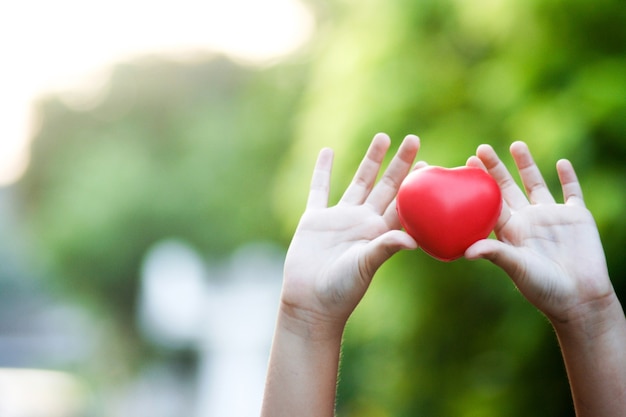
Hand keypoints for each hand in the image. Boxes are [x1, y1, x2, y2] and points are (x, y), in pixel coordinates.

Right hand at [281, 133, 419, 336]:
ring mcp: (339, 219)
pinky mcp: (315, 220)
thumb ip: (385, 248)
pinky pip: (319, 190)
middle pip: (385, 185)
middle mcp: (363, 222)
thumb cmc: (342, 290)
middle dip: (399, 163)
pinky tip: (327, 152)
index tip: (431, 164)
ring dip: (370, 160)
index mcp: (379, 232)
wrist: (310, 301)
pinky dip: (323, 171)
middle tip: (414, 139)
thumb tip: (412, 241)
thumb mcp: (366, 266)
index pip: (403, 203)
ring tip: (383, 137)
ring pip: (358, 182)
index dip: (417, 184)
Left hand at [465, 141, 612, 322]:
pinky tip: (561, 163)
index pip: (489, 202)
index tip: (465, 164)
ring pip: (536, 184)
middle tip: (481, 148)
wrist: (580, 299)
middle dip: (495, 169)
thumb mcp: (517, 268)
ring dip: (527, 165)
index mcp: (509, 231)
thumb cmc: (543, 289)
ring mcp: (552, 217)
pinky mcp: (577, 217)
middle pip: (508, 188)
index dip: (478, 184)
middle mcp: (527, 220)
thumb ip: (496, 254)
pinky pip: (573, 192)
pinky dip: (568, 177)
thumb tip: (466, 252)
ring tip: (515, 144)